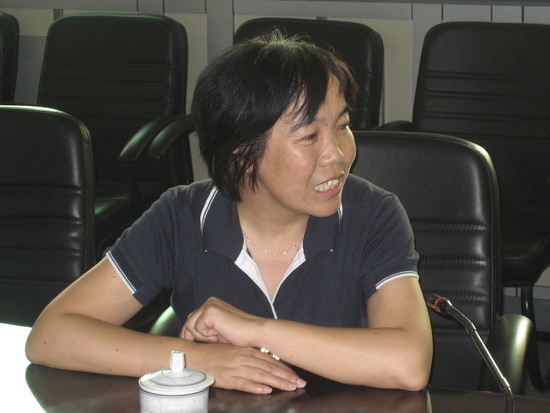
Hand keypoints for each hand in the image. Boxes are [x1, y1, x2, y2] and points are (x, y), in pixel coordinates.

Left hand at [181, 297, 262, 346]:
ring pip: (190, 325)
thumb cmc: (239, 335)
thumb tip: (188, 336)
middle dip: (194, 335)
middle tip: (210, 341)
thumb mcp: (217, 331)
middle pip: (189, 321)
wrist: (254, 332)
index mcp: (212, 304)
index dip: (191, 333)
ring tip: (217, 337)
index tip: (192, 343)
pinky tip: (218, 334)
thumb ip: (205, 329)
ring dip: (202, 336)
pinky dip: (206, 336)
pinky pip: (197, 328)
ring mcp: (209, 305)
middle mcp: (209, 302)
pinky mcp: (210, 312)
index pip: (192, 318)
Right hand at [187, 342, 305, 393]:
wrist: (194, 356)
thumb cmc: (214, 354)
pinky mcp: (227, 378)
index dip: (284, 368)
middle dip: (286, 376)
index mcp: (246, 351)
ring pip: (261, 375)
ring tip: (289, 387)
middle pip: (269, 368)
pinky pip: (244, 383)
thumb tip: (264, 363)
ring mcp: (236, 368)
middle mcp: (243, 358)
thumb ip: (248, 356)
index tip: (296, 375)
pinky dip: (255, 387)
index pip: (270, 360)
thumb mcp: (233, 351)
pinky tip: (266, 390)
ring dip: (277, 382)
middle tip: (300, 383)